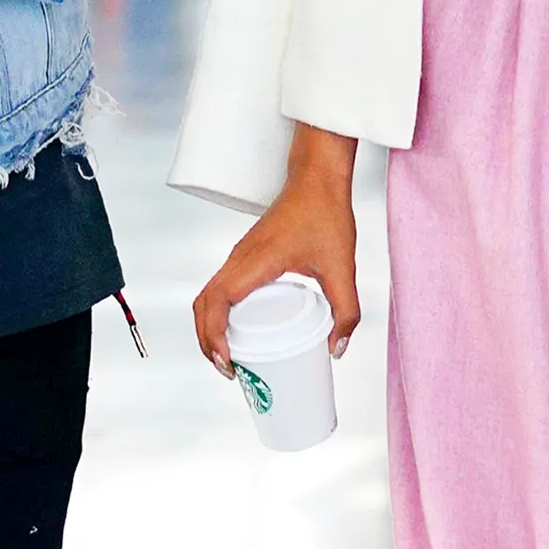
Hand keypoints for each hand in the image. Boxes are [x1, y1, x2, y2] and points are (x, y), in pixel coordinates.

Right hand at [193, 126, 360, 377]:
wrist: (317, 177)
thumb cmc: (326, 214)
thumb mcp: (342, 268)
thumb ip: (346, 311)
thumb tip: (337, 349)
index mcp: (254, 262)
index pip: (217, 304)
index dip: (214, 338)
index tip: (229, 364)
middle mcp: (238, 260)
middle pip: (202, 306)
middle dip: (208, 343)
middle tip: (231, 371)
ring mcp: (237, 257)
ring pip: (207, 297)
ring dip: (210, 329)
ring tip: (232, 358)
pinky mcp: (243, 257)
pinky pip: (219, 289)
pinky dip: (219, 314)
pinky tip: (242, 331)